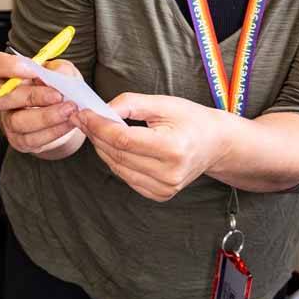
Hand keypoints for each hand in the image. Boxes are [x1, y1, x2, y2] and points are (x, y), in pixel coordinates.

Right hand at [0, 51, 83, 156]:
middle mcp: (3, 97)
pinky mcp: (19, 140)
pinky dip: (53, 131)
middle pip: (2, 98)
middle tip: (58, 96)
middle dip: (33, 96)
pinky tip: (68, 123)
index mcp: (9, 74)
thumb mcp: (63, 72)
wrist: (65, 113)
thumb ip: (60, 70)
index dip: (8, 66)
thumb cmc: (58, 88)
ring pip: (17, 122)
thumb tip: (59, 75)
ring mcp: (8, 120)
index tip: (33, 70)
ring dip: (46, 117)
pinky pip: (31, 138)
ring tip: (68, 110)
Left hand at [76, 92, 235, 201]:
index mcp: (173, 148)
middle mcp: (169, 173)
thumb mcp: (164, 103)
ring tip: (95, 129)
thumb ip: (130, 103)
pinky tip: (113, 146)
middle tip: (82, 118)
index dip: (99, 126)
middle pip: (118, 154)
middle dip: (96, 135)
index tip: (83, 113)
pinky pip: (126, 177)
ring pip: (118, 168)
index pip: (124, 139)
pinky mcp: (160, 194)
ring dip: (102, 148)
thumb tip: (100, 109)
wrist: (216, 144)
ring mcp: (165, 188)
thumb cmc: (192, 120)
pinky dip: (115, 161)